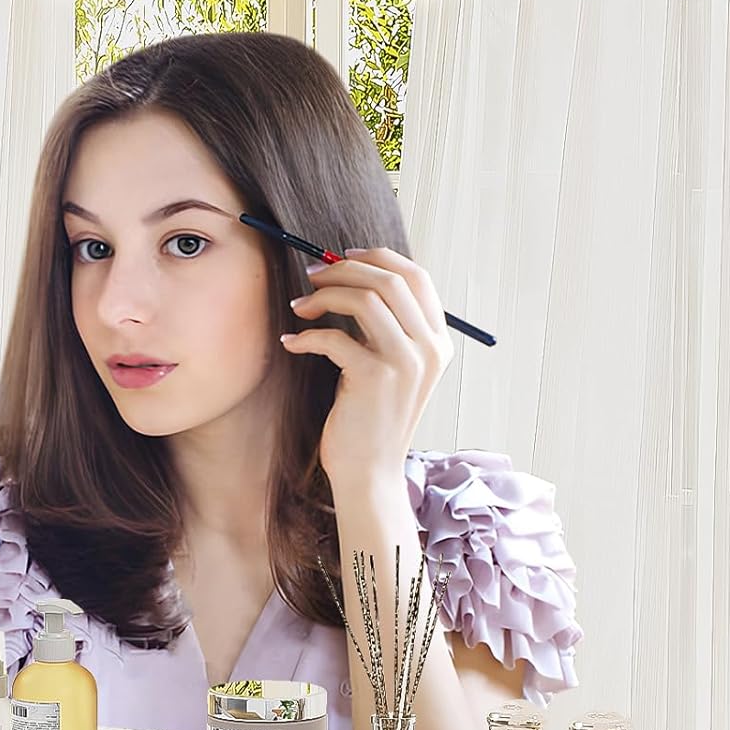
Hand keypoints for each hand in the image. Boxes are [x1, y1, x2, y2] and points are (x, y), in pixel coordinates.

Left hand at [280, 247, 453, 496]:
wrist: (369, 471)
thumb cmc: (370, 417)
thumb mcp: (389, 367)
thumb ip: (385, 327)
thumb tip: (350, 277)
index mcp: (437, 341)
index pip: (416, 276)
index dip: (376, 258)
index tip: (342, 258)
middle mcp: (429, 348)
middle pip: (390, 280)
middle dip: (344, 270)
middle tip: (312, 277)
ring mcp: (406, 362)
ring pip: (365, 298)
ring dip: (325, 295)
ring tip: (300, 308)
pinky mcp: (375, 377)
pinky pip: (335, 335)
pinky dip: (307, 335)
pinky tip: (292, 342)